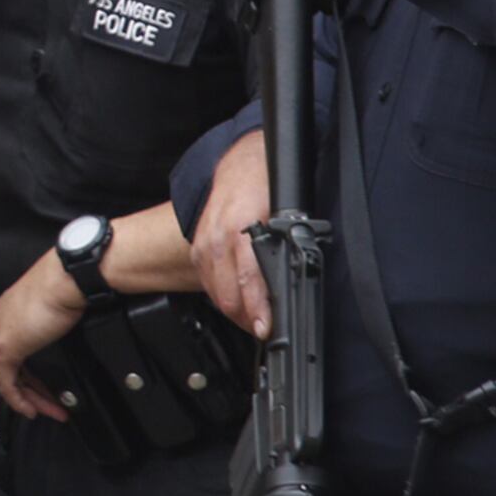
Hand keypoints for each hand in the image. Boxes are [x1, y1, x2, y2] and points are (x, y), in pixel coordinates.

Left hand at [0, 253, 80, 420]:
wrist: (67, 277)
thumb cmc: (66, 283)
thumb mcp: (55, 305)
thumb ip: (50, 323)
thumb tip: (61, 336)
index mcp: (8, 310)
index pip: (14, 348)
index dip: (29, 371)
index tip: (44, 384)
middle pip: (11, 366)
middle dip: (33, 391)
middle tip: (50, 405)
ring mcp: (0, 334)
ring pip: (9, 377)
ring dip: (32, 399)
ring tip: (51, 411)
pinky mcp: (6, 347)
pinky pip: (6, 383)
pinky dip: (19, 400)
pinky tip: (31, 409)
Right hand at [194, 132, 273, 336]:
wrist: (240, 166)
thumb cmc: (265, 188)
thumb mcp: (285, 216)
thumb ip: (287, 246)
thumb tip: (298, 282)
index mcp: (240, 230)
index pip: (247, 279)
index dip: (256, 308)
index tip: (264, 327)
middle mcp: (217, 239)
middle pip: (227, 295)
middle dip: (246, 317)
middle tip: (264, 328)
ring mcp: (203, 245)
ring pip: (216, 293)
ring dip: (234, 310)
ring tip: (253, 318)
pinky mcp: (196, 249)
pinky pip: (208, 283)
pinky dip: (223, 295)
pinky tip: (238, 298)